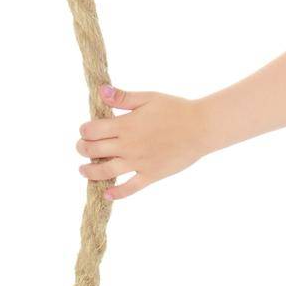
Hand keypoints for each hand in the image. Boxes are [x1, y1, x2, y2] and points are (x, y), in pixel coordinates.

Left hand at [75, 84, 208, 201]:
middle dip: (83, 148)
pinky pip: (130, 188)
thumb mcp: (149, 98)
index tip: (88, 129)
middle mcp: (128, 146)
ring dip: (89, 171)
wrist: (203, 127)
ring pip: (105, 171)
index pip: (91, 130)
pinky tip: (107, 194)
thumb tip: (100, 91)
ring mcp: (139, 162)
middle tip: (84, 147)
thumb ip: (123, 97)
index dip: (85, 130)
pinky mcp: (152, 174)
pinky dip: (117, 193)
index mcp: (126, 125)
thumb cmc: (177, 109)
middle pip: (92, 150)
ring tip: (84, 170)